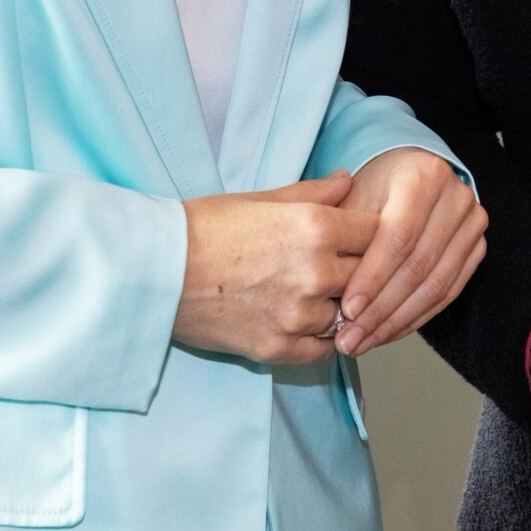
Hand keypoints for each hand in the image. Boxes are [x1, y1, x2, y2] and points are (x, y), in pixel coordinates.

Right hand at [172, 172, 376, 363]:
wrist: (155, 271)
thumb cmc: (204, 226)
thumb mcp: (262, 197)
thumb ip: (313, 193)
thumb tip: (347, 181)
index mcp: (316, 227)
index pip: (375, 232)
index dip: (369, 233)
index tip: (359, 236)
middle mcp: (315, 272)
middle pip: (366, 274)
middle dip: (357, 269)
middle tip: (340, 266)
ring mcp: (298, 315)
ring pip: (345, 312)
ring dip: (337, 304)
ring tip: (314, 293)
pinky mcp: (278, 348)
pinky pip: (323, 349)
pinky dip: (320, 337)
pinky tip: (306, 322)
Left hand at [333, 149, 486, 354]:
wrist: (409, 177)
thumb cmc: (376, 188)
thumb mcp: (353, 198)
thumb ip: (344, 237)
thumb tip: (332, 290)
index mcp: (424, 175)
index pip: (399, 235)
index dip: (373, 277)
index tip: (348, 309)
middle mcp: (456, 196)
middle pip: (419, 265)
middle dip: (381, 309)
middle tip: (350, 337)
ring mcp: (472, 223)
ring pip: (436, 285)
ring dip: (396, 321)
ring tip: (363, 341)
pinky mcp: (477, 247)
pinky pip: (448, 293)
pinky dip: (415, 318)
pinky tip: (387, 332)